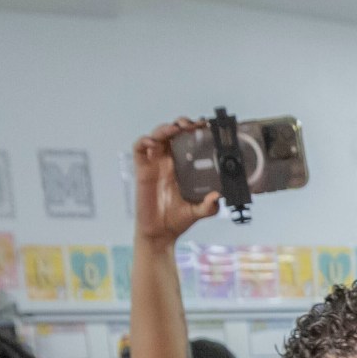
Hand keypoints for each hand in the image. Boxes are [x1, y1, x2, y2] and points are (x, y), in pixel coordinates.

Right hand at [134, 118, 221, 246]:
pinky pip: (138, 149)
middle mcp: (168, 161)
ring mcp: (154, 164)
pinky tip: (153, 142)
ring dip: (165, 128)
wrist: (160, 234)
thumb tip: (218, 196)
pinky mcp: (142, 170)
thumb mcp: (198, 212)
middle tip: (192, 125)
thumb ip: (209, 206)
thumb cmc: (177, 219)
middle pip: (172, 132)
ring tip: (175, 129)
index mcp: (182, 166)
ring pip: (156, 136)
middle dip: (181, 123)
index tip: (205, 127)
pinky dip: (144, 141)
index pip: (187, 140)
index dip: (194, 130)